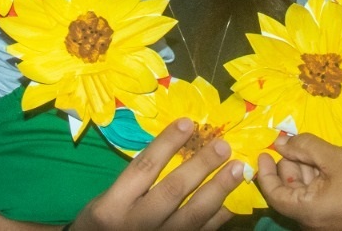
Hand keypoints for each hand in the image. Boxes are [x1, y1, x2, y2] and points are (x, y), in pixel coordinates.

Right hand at [71, 118, 241, 230]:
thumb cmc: (104, 223)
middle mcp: (137, 223)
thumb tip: (176, 145)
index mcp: (114, 205)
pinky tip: (234, 200)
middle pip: (172, 190)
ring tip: (237, 169)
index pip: (144, 168)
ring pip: (192, 216)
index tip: (188, 122)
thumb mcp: (107, 199)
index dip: (167, 143)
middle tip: (223, 146)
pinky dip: (219, 217)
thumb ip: (135, 179)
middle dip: (201, 166)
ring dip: (218, 190)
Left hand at [257, 132, 341, 230]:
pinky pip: (323, 200)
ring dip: (305, 170)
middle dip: (287, 166)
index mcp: (310, 213)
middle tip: (287, 142)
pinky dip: (320, 180)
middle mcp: (317, 224)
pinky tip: (326, 159)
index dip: (266, 171)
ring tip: (307, 146)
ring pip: (308, 195)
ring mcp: (332, 224)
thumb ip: (305, 147)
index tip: (263, 151)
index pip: (274, 194)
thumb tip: (282, 141)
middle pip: (290, 194)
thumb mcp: (336, 157)